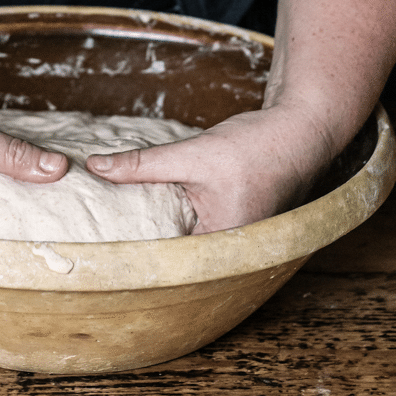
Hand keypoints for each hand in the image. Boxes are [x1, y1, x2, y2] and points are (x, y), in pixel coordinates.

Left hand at [85, 104, 333, 233]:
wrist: (300, 133)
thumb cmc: (256, 147)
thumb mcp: (193, 154)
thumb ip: (144, 164)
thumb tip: (97, 167)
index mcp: (221, 245)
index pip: (164, 263)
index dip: (129, 257)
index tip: (95, 252)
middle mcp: (228, 253)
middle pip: (172, 257)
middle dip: (139, 247)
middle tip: (97, 243)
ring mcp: (231, 242)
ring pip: (182, 243)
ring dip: (156, 233)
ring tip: (116, 229)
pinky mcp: (231, 226)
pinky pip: (194, 230)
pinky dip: (173, 221)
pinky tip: (150, 212)